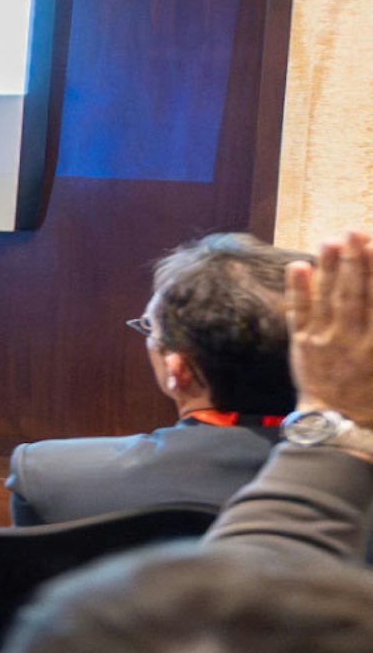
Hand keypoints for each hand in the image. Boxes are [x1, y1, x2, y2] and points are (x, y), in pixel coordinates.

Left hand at [286, 230, 372, 424]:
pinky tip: (297, 266)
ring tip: (329, 241)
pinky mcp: (303, 346)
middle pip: (355, 295)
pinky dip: (298, 291)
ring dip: (328, 269)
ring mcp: (325, 342)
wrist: (341, 420)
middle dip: (355, 262)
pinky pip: (299, 314)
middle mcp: (354, 341)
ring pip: (327, 300)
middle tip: (354, 232)